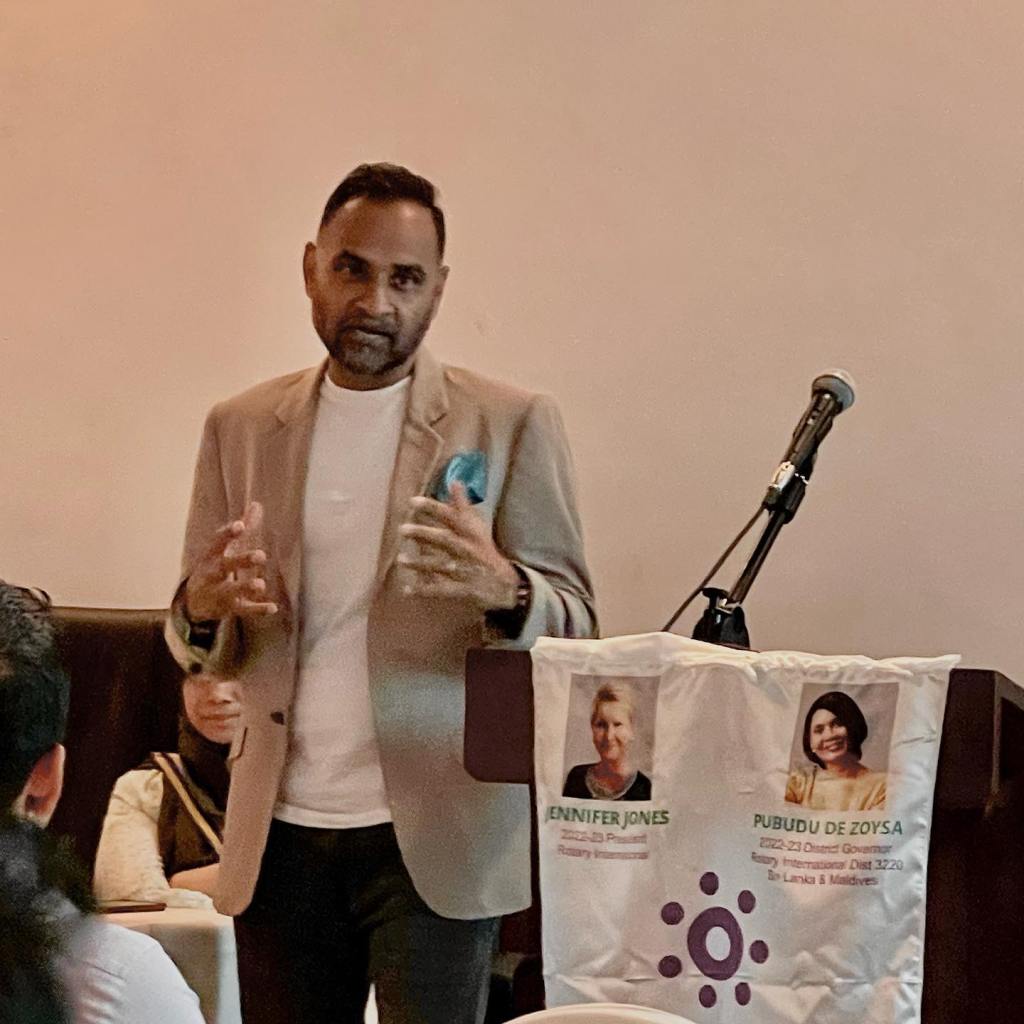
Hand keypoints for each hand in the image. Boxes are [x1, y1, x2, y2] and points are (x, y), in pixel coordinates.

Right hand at [184, 501, 277, 621]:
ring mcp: (219, 593)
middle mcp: (212, 575)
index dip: (227, 534)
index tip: (240, 525)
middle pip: (223, 567)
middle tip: (261, 555)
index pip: (217, 543)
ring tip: (260, 584)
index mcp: (210, 557)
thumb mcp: (222, 549)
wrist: (192, 602)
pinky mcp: (229, 609)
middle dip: (241, 561)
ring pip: (231, 591)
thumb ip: (243, 527)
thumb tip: (257, 504)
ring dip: (245, 588)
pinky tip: (272, 608)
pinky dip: (257, 610)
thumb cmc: (213, 568)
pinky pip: (243, 611)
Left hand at [398, 482, 518, 610]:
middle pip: (445, 540)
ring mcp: (465, 570)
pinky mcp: (463, 589)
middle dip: (424, 534)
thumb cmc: (485, 552)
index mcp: (471, 533)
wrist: (505, 584)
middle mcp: (468, 549)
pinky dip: (424, 590)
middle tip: (402, 529)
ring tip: (400, 559)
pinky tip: (407, 589)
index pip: (451, 516)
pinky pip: (441, 590)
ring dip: (420, 563)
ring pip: (441, 566)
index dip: (433, 508)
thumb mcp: (477, 528)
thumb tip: (454, 482)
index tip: (412, 501)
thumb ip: (463, 507)